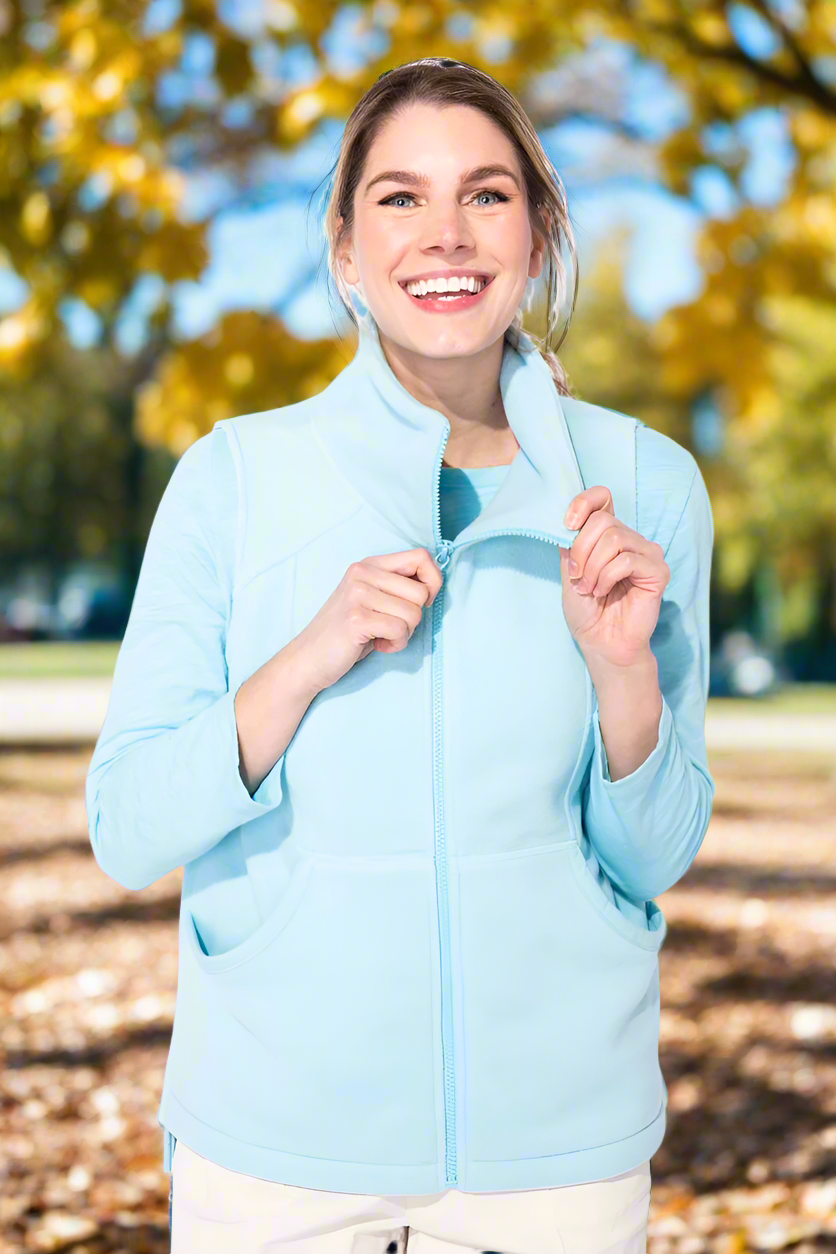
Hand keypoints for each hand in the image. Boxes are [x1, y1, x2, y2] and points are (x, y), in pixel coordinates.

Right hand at [292, 548, 442, 693]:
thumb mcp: (372, 599)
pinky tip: (378, 645)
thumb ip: (397, 586)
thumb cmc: (347, 632)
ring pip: (413, 613)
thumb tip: (433, 585)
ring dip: (404, 634)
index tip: (420, 603)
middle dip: (414, 618)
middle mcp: (362, 572)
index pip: (421, 557)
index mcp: (369, 564)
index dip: (432, 582)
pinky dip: (395, 645)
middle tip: (391, 627)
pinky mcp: (356, 618)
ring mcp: (357, 594)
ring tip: (381, 636)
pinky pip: (400, 630)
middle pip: (421, 592)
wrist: (309, 657)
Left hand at [557, 486, 669, 666]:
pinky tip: (603, 592)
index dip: (583, 503)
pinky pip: (627, 560)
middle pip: (603, 521)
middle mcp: (631, 539)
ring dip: (593, 567)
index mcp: (609, 534)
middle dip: (581, 550)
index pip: (602, 497)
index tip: (568, 524)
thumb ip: (570, 544)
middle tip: (578, 577)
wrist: (601, 643)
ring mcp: (647, 554)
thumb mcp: (569, 571)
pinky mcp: (658, 571)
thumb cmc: (587, 610)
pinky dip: (607, 577)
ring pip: (615, 539)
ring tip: (590, 589)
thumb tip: (568, 522)